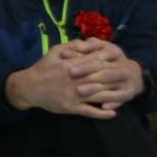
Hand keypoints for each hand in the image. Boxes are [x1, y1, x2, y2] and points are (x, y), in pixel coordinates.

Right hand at [4, 38, 143, 116]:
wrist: (29, 87)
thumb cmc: (44, 67)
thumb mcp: (55, 50)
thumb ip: (73, 46)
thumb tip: (90, 43)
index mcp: (71, 65)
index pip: (95, 63)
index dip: (109, 62)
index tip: (119, 61)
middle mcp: (75, 81)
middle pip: (100, 79)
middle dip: (115, 78)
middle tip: (128, 77)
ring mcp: (74, 96)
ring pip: (98, 96)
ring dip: (113, 96)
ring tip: (125, 95)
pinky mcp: (71, 108)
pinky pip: (89, 112)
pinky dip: (101, 113)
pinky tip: (113, 113)